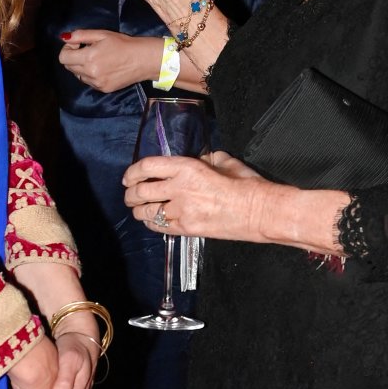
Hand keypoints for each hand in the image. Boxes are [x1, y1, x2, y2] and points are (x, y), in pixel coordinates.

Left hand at [60, 28, 161, 92]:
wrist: (143, 59)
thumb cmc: (123, 43)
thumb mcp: (102, 34)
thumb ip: (80, 35)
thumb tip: (64, 38)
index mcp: (89, 58)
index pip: (63, 58)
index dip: (68, 49)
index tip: (78, 45)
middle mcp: (90, 73)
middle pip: (69, 67)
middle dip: (74, 57)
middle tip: (88, 50)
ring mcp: (97, 83)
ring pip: (78, 75)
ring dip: (82, 67)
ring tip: (97, 59)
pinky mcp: (103, 89)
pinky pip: (89, 82)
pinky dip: (91, 75)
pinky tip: (103, 68)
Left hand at [123, 149, 267, 242]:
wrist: (258, 211)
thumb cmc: (245, 185)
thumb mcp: (223, 161)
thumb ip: (205, 159)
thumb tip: (197, 160)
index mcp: (187, 167)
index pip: (147, 167)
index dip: (133, 172)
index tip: (129, 177)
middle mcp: (179, 188)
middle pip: (141, 192)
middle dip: (130, 194)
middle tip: (130, 195)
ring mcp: (181, 211)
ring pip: (147, 212)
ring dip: (138, 211)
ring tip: (138, 209)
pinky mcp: (186, 229)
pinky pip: (160, 227)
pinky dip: (152, 223)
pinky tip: (153, 221)